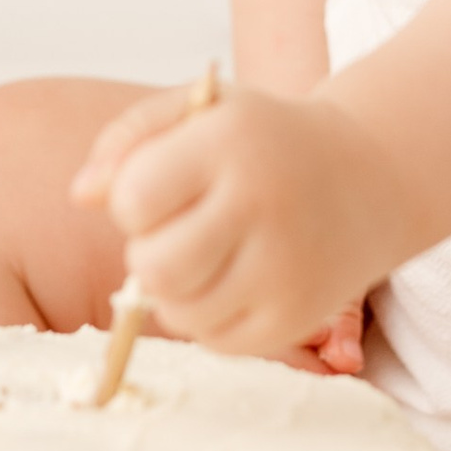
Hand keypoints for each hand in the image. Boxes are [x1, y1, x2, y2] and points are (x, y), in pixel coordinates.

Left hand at [73, 80, 401, 359]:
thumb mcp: (201, 109)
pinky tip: (231, 279)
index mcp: (230, 143)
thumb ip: (129, 138)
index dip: (131, 202)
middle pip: (155, 268)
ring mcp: (285, 268)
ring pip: (180, 312)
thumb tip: (80, 194)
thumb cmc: (263, 140)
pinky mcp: (296, 317)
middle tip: (175, 233)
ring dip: (174, 290)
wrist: (370, 175)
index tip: (159, 192)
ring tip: (202, 256)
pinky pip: (215, 341)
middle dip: (147, 255)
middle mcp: (263, 206)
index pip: (135, 199)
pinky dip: (208, 317)